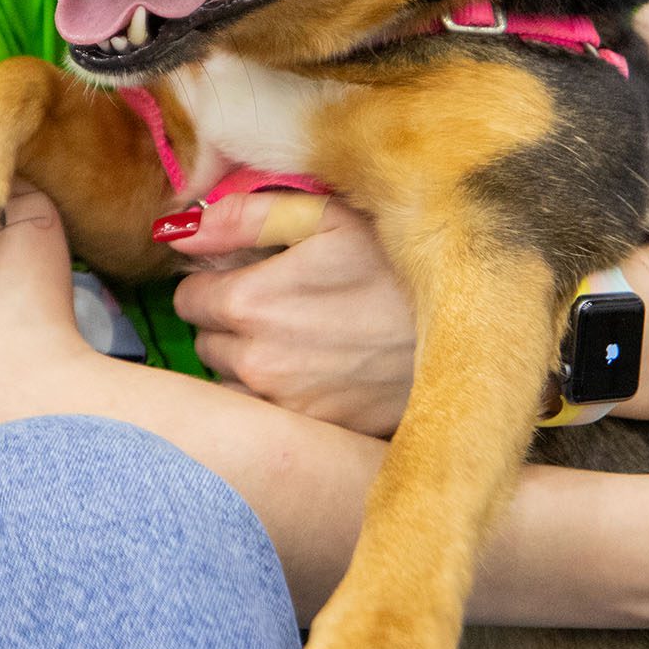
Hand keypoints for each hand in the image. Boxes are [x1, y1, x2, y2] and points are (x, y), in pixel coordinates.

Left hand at [167, 191, 414, 436]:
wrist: (470, 329)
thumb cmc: (397, 262)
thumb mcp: (327, 216)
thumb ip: (245, 218)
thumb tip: (178, 229)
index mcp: (250, 302)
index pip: (189, 299)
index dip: (215, 284)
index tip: (248, 278)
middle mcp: (257, 362)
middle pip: (206, 343)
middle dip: (230, 324)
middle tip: (278, 307)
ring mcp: (285, 404)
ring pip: (230, 385)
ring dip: (247, 365)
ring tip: (297, 342)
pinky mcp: (315, 432)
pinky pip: (266, 417)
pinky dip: (276, 398)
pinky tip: (315, 374)